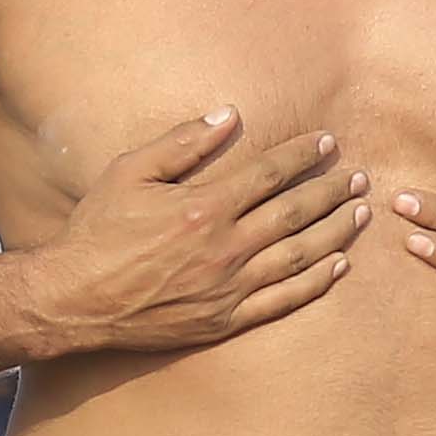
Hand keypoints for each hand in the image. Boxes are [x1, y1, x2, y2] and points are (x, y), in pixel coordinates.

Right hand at [11, 105, 360, 356]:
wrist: (76, 299)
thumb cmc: (97, 230)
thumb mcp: (129, 172)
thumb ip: (182, 143)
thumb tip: (229, 116)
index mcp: (204, 206)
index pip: (270, 173)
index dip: (303, 156)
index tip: (328, 143)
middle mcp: (224, 247)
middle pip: (295, 213)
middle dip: (332, 192)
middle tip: (359, 178)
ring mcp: (229, 287)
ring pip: (300, 256)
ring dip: (335, 233)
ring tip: (360, 214)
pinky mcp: (226, 319)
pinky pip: (283, 300)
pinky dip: (316, 282)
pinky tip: (338, 266)